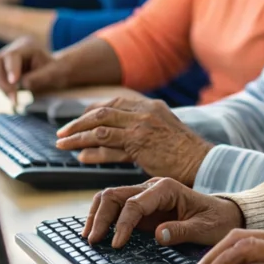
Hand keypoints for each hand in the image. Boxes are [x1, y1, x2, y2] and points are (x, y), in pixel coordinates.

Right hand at [0, 36, 62, 98]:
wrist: (49, 72)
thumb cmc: (52, 71)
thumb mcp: (53, 73)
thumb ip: (41, 78)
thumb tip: (24, 84)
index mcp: (27, 46)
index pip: (13, 55)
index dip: (11, 69)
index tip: (14, 82)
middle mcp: (11, 50)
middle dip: (2, 81)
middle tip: (14, 98)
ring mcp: (2, 60)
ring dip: (1, 88)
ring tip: (16, 98)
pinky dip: (0, 90)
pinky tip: (12, 95)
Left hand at [57, 95, 212, 185]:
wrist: (201, 160)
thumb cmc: (183, 150)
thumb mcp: (162, 128)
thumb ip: (140, 127)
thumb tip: (115, 135)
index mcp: (148, 105)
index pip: (112, 103)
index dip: (91, 112)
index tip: (78, 122)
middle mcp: (143, 112)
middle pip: (101, 113)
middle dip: (78, 123)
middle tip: (62, 133)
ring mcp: (140, 127)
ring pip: (100, 128)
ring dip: (78, 136)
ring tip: (62, 144)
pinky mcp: (139, 144)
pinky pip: (108, 146)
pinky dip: (92, 151)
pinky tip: (80, 156)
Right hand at [84, 177, 242, 248]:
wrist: (224, 214)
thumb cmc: (216, 219)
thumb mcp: (204, 228)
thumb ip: (182, 230)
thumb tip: (158, 234)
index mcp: (166, 188)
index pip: (134, 203)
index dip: (122, 224)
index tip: (116, 244)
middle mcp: (151, 187)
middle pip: (115, 195)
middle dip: (100, 217)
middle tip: (93, 240)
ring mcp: (144, 195)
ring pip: (111, 197)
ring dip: (97, 215)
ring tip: (89, 236)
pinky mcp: (141, 206)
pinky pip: (116, 206)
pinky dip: (103, 216)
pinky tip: (96, 230)